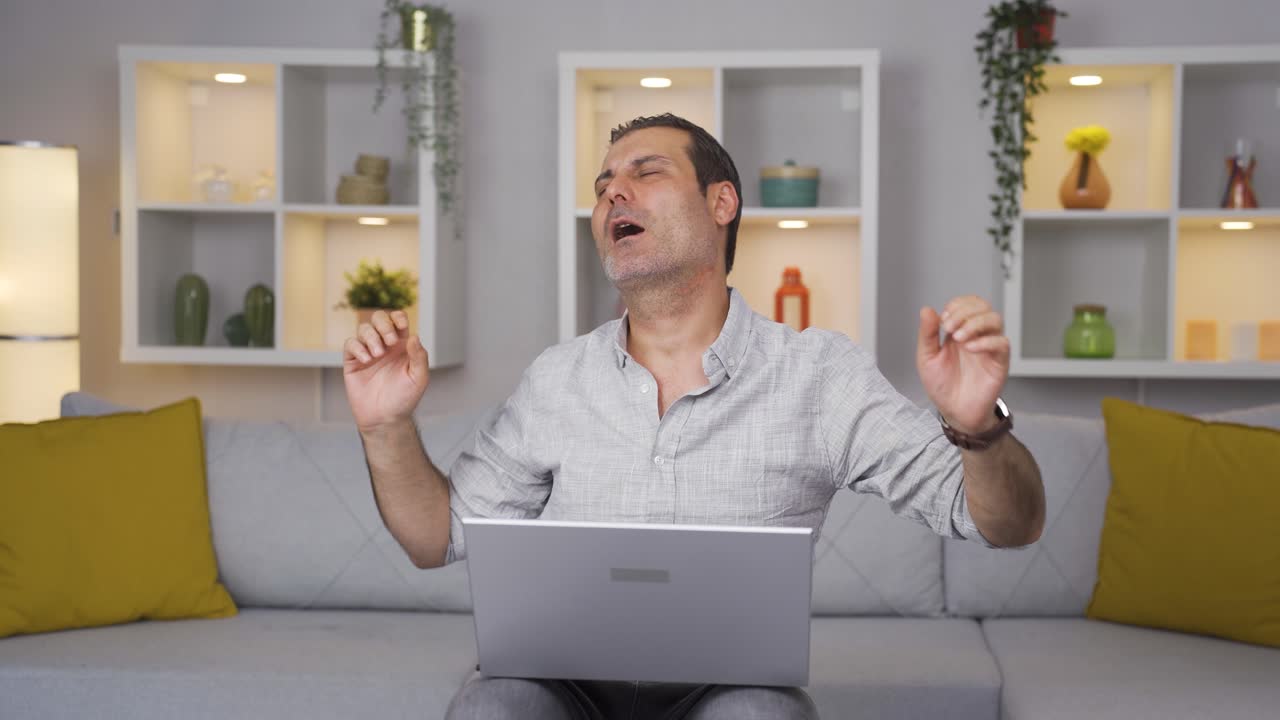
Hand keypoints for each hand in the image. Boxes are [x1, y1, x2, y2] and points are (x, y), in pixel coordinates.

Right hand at [343, 310, 429, 431]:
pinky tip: (367, 359)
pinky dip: (358, 347)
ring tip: (378, 355)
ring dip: (371, 337)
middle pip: (378, 318)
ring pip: (364, 329)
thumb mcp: (419, 378)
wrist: (385, 418)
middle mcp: (384, 345)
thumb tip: (414, 336)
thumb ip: (419, 357)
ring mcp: (367, 352)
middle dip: (383, 324)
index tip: (401, 328)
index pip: (398, 320)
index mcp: (401, 346)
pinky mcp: (353, 362)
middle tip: (390, 342)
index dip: (398, 317)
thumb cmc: (404, 398)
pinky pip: (350, 344)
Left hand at [916, 295, 1009, 434]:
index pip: (967, 304)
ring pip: (995, 319)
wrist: (955, 412)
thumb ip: (927, 334)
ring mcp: (989, 347)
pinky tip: (971, 349)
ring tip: (959, 338)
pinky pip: (1001, 343)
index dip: (956, 305)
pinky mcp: (999, 362)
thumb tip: (926, 310)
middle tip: (949, 328)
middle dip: (964, 312)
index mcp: (959, 331)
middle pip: (983, 306)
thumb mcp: (927, 358)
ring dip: (975, 323)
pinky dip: (986, 341)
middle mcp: (976, 335)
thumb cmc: (942, 386)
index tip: (943, 320)